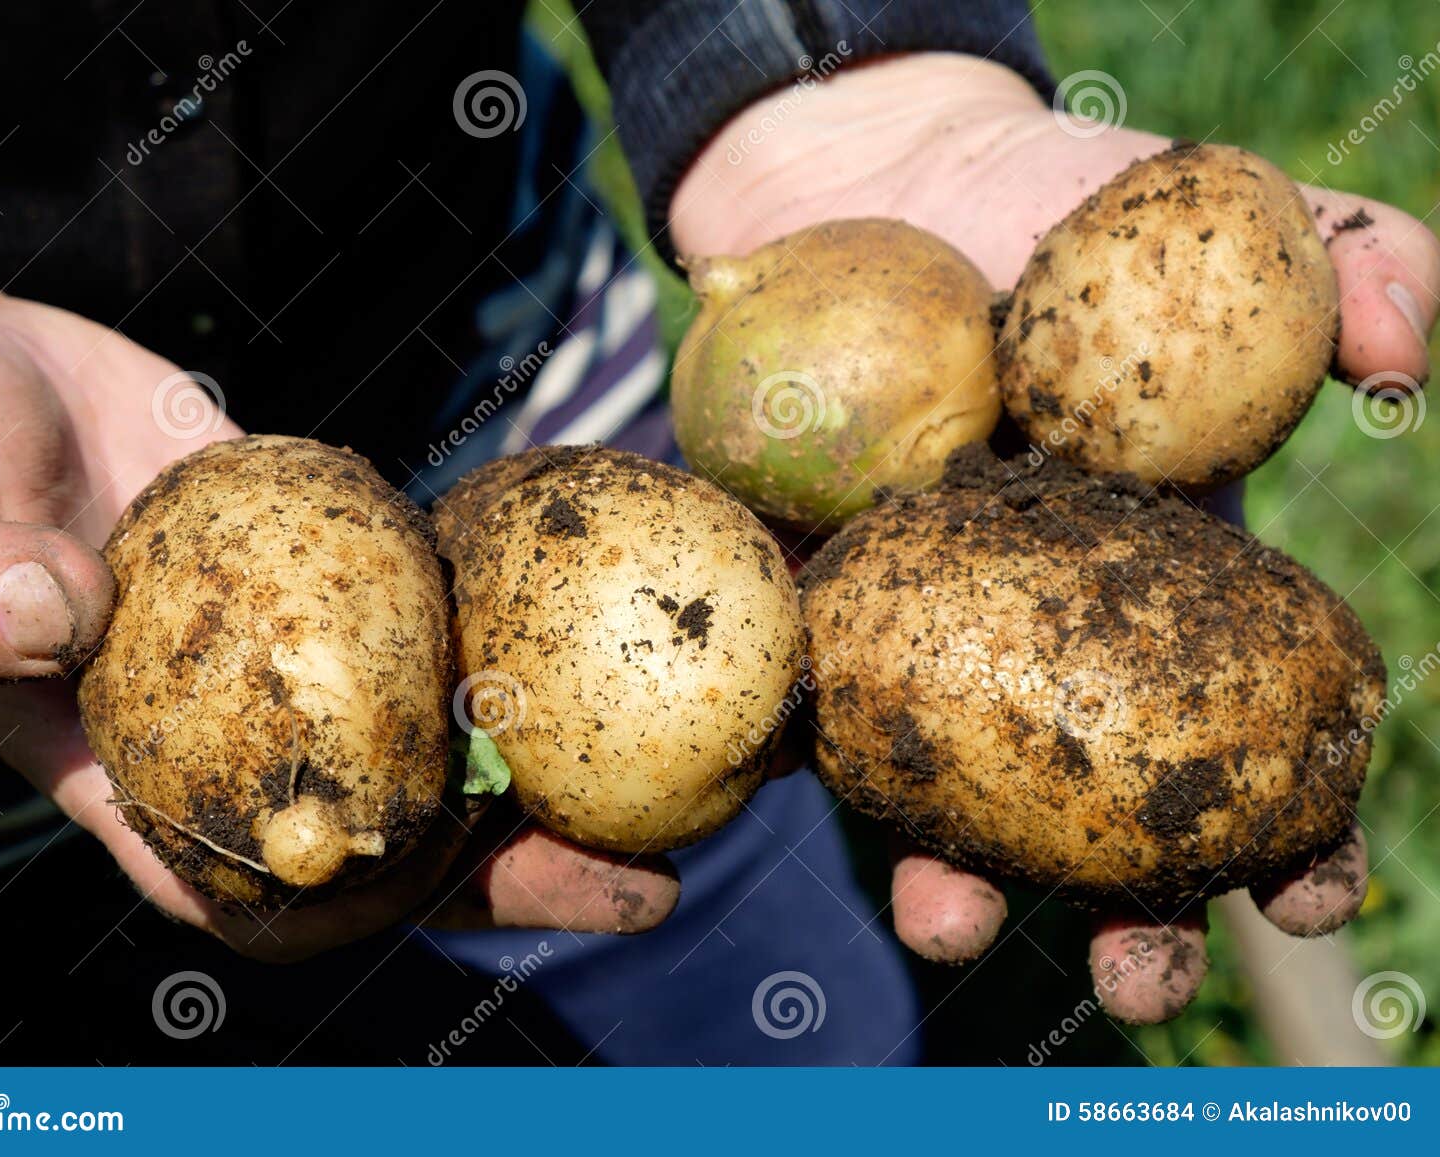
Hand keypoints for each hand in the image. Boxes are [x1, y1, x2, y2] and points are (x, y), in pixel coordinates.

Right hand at [0, 204, 677, 961]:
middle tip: (652, 875)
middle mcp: (233, 723)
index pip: (265, 880)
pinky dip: (513, 615)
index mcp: (133, 767)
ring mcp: (293, 642)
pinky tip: (613, 617)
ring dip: (549, 750)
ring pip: (437, 716)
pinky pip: (432, 591)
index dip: (373, 909)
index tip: (476, 901)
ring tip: (688, 768)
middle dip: (514, 859)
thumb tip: (59, 614)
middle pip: (394, 822)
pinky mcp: (327, 552)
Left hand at [670, 53, 1439, 1020]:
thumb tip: (1410, 354)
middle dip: (1128, 911)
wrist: (867, 180)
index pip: (1240, 733)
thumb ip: (1349, 258)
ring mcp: (918, 630)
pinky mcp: (804, 600)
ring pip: (946, 792)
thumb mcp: (1219, 215)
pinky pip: (802, 691)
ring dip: (955, 879)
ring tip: (951, 922)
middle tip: (1136, 975)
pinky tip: (802, 792)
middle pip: (1097, 812)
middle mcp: (1041, 634)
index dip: (1290, 828)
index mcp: (1160, 579)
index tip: (1312, 895)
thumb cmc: (1055, 205)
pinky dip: (808, 750)